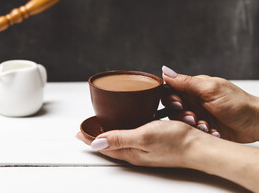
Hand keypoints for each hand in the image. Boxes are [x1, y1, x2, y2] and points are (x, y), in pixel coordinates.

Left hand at [77, 120, 210, 167]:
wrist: (199, 147)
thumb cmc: (175, 142)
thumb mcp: (143, 137)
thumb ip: (119, 139)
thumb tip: (96, 142)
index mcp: (130, 152)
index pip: (102, 146)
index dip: (89, 139)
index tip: (78, 132)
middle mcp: (135, 152)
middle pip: (109, 144)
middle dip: (95, 138)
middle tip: (85, 130)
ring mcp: (144, 148)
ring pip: (119, 140)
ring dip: (108, 134)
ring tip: (100, 127)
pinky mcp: (153, 143)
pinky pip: (131, 137)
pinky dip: (123, 130)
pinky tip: (126, 124)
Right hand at [162, 66, 258, 142]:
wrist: (256, 123)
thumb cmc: (238, 103)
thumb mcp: (210, 89)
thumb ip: (186, 82)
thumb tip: (165, 71)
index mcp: (193, 88)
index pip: (170, 90)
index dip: (170, 98)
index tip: (178, 104)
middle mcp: (193, 100)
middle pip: (172, 107)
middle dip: (180, 114)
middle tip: (193, 117)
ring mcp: (196, 114)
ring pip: (180, 121)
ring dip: (191, 125)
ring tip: (205, 126)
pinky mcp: (201, 128)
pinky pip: (190, 131)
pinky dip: (199, 132)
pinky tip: (212, 131)